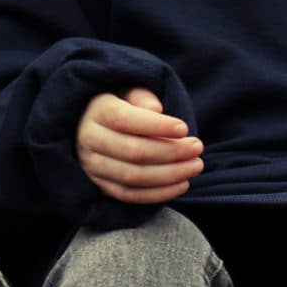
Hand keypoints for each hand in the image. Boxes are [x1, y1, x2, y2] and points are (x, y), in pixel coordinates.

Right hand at [76, 87, 203, 204]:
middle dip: (171, 152)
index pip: (124, 120)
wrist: (93, 125)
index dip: (156, 126)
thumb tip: (156, 110)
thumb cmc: (121, 104)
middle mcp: (89, 140)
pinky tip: (182, 184)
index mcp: (96, 111)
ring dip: (170, 175)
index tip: (184, 128)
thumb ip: (142, 96)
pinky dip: (159, 194)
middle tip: (197, 147)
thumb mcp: (129, 90)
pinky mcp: (100, 185)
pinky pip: (130, 195)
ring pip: (133, 177)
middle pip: (132, 151)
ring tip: (195, 166)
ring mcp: (93, 166)